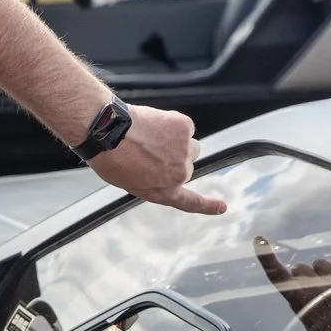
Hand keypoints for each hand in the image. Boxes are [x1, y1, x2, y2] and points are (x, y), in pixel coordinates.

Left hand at [86, 104, 225, 214]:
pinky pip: (184, 126)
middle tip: (149, 149)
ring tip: (151, 136)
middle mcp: (179, 175)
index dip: (208, 205)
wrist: (108, 133)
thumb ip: (151, 180)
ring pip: (189, 144)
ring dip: (176, 141)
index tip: (222, 207)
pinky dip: (172, 123)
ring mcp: (185, 151)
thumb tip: (156, 169)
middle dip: (173, 157)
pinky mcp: (185, 129)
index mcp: (164, 192)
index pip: (190, 202)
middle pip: (187, 164)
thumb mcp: (129, 181)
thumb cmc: (110, 158)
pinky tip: (154, 123)